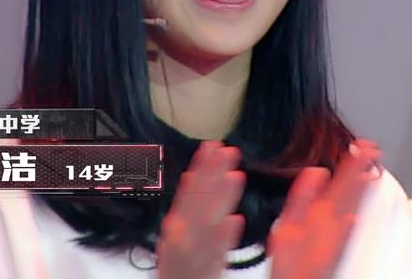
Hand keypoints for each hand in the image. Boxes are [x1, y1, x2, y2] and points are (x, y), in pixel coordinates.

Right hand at [155, 141, 245, 278]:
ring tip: (236, 176)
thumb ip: (190, 214)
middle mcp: (180, 240)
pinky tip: (235, 222)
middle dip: (210, 175)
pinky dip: (223, 239)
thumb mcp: (181, 241)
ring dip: (220, 200)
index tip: (212, 145)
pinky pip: (215, 256)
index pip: (189, 192)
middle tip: (226, 149)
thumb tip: (195, 179)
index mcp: (175, 229)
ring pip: (206, 225)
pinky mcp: (203, 273)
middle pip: (196, 203)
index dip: (201, 167)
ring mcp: (190, 257)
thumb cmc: (182, 273)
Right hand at [268, 139, 381, 278]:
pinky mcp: (344, 239)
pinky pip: (356, 210)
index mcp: (325, 212)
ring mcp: (345, 230)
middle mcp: (340, 220)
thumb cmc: (292, 262)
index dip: (355, 161)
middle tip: (372, 148)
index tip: (363, 145)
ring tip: (371, 165)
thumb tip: (317, 171)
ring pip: (359, 199)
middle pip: (355, 187)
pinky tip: (363, 196)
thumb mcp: (287, 227)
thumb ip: (302, 197)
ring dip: (365, 180)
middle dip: (363, 166)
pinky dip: (361, 198)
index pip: (345, 179)